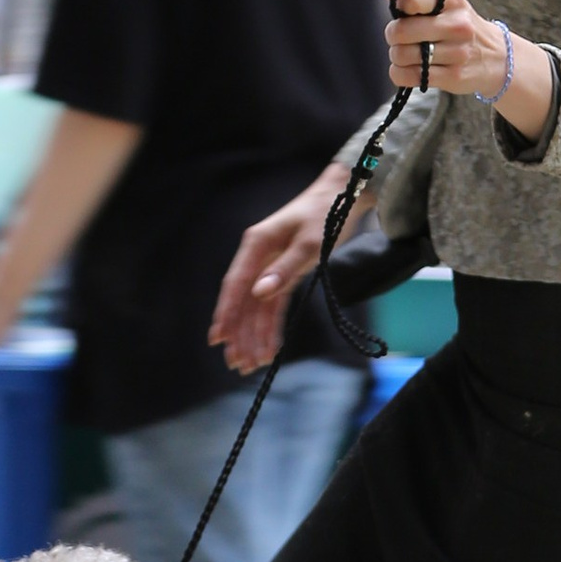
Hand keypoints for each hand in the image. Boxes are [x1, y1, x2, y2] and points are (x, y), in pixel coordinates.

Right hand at [211, 167, 348, 374]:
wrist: (343, 196)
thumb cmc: (325, 214)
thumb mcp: (309, 242)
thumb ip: (284, 269)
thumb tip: (259, 293)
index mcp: (256, 244)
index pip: (236, 284)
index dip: (226, 313)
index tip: (217, 338)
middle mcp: (258, 257)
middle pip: (243, 301)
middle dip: (239, 333)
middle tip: (236, 364)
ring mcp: (270, 266)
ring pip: (257, 308)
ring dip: (253, 336)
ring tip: (250, 365)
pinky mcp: (284, 273)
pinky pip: (273, 305)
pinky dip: (270, 327)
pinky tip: (268, 349)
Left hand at [382, 0, 511, 99]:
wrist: (496, 57)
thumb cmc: (458, 25)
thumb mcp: (442, 4)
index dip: (399, 5)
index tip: (404, 11)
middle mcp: (457, 24)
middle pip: (400, 31)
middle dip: (393, 35)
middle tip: (401, 37)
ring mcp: (457, 52)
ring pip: (402, 55)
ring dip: (397, 55)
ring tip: (408, 53)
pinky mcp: (454, 76)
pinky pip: (409, 76)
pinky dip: (400, 73)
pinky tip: (408, 68)